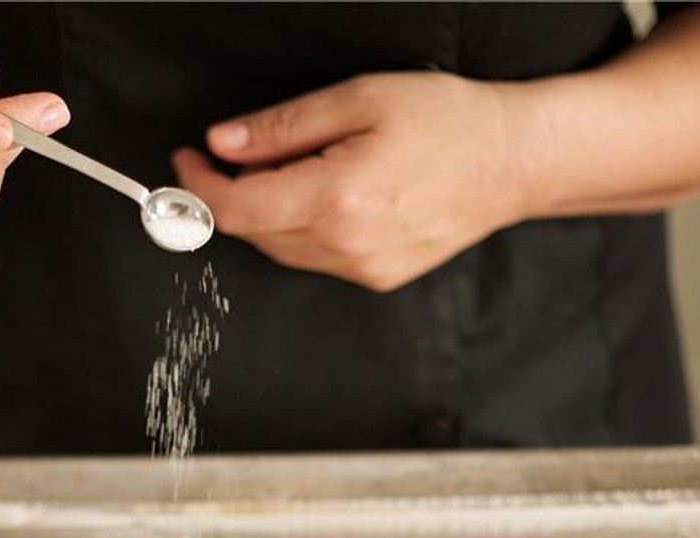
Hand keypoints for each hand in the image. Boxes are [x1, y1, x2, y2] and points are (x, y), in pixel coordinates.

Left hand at [174, 72, 527, 291]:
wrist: (512, 162)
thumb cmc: (448, 122)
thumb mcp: (361, 98)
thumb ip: (284, 125)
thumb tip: (225, 143)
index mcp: (338, 197)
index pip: (238, 208)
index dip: (200, 186)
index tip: (188, 161)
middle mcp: (347, 244)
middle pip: (254, 232)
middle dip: (232, 195)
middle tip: (233, 154)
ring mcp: (363, 268)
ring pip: (281, 249)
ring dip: (266, 213)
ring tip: (287, 169)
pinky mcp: (376, 277)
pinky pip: (315, 258)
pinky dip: (301, 229)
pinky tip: (323, 195)